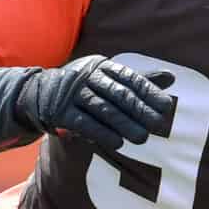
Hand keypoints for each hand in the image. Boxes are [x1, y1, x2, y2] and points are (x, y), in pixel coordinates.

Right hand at [16, 56, 175, 153]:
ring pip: (103, 110)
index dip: (149, 92)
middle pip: (118, 94)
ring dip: (124, 125)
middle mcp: (86, 76)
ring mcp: (72, 93)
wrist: (36, 94)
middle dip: (140, 111)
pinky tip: (118, 143)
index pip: (129, 78)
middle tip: (159, 125)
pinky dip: (102, 134)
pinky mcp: (60, 112)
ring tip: (142, 138)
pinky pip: (84, 124)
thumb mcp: (107, 79)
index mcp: (101, 65)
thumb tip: (172, 78)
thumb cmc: (82, 88)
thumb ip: (137, 81)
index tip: (166, 106)